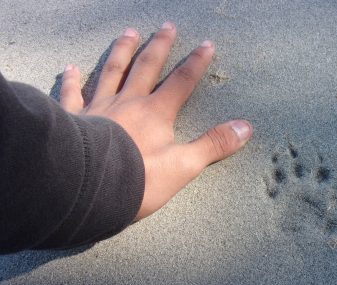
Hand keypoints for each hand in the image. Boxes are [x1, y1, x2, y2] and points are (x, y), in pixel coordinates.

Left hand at [58, 22, 252, 219]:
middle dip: (159, 46)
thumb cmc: (140, 179)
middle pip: (146, 67)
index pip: (181, 82)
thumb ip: (214, 145)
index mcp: (156, 113)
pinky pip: (72, 94)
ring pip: (112, 72)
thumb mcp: (185, 166)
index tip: (206, 44)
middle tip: (166, 26)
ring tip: (129, 33)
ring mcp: (99, 107)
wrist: (91, 187)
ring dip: (122, 51)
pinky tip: (71, 68)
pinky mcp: (76, 119)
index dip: (196, 63)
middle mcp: (128, 102)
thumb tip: (246, 127)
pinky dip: (72, 81)